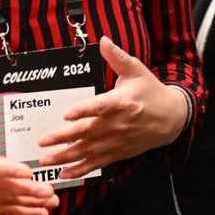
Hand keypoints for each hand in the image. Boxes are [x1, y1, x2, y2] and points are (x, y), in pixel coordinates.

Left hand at [37, 36, 189, 179]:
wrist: (171, 118)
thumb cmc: (150, 92)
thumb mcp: (136, 70)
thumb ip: (117, 57)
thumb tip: (103, 40)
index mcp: (123, 101)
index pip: (101, 106)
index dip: (84, 110)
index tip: (67, 113)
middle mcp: (119, 124)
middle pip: (88, 131)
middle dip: (64, 137)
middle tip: (43, 140)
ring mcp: (117, 141)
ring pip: (88, 151)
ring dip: (66, 156)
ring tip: (46, 159)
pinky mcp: (117, 153)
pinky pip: (96, 164)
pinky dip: (80, 170)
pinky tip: (63, 174)